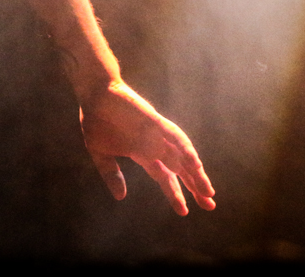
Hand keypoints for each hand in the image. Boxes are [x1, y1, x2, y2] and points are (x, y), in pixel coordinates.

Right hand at [79, 81, 215, 215]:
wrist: (93, 93)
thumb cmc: (96, 120)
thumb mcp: (101, 153)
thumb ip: (111, 174)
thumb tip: (121, 197)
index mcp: (143, 154)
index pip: (165, 177)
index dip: (175, 193)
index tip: (184, 212)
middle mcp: (154, 146)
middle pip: (180, 170)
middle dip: (195, 187)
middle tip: (210, 205)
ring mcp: (156, 133)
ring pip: (182, 155)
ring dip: (195, 172)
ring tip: (206, 190)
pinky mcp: (154, 121)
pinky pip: (173, 136)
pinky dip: (185, 149)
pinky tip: (194, 163)